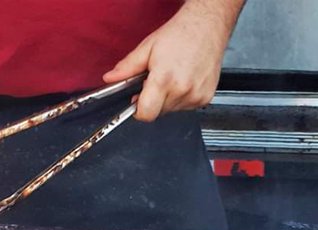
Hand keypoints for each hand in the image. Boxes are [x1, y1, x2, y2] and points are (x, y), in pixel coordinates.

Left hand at [103, 0, 243, 122]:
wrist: (206, 27)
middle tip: (157, 79)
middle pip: (158, 112)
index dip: (138, 110)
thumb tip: (111, 78)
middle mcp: (182, 91)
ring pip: (172, 110)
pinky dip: (182, 97)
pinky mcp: (205, 98)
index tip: (137, 102)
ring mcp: (196, 96)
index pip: (146, 114)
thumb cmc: (180, 35)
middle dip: (153, 100)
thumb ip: (127, 67)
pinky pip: (186, 106)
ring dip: (168, 98)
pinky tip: (184, 79)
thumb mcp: (147, 48)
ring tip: (173, 76)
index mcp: (164, 79)